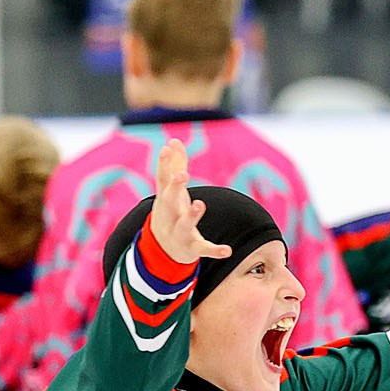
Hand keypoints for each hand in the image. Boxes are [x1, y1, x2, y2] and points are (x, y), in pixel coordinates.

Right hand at [147, 139, 223, 266]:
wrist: (162, 250)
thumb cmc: (170, 212)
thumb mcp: (170, 191)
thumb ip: (173, 165)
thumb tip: (173, 140)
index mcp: (165, 199)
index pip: (162, 180)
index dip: (164, 164)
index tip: (166, 149)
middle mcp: (169, 216)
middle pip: (169, 201)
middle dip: (174, 188)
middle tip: (183, 174)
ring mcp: (179, 233)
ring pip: (184, 226)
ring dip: (191, 216)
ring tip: (200, 204)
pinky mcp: (192, 248)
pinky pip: (203, 249)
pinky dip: (214, 250)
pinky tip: (227, 250)